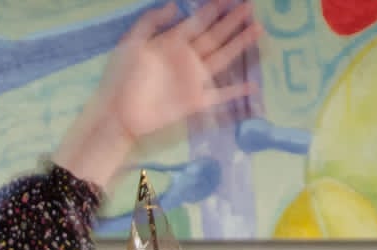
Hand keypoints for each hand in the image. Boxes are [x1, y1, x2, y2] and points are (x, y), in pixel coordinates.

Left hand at [58, 1, 257, 186]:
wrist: (117, 113)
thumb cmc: (121, 77)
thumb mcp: (131, 43)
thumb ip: (151, 22)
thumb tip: (173, 5)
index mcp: (172, 42)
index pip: (198, 21)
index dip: (213, 9)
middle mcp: (187, 58)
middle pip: (215, 36)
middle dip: (233, 21)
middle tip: (250, 6)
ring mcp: (193, 80)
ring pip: (223, 58)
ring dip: (240, 44)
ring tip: (258, 28)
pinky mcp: (195, 101)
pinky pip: (220, 96)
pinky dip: (236, 92)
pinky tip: (253, 86)